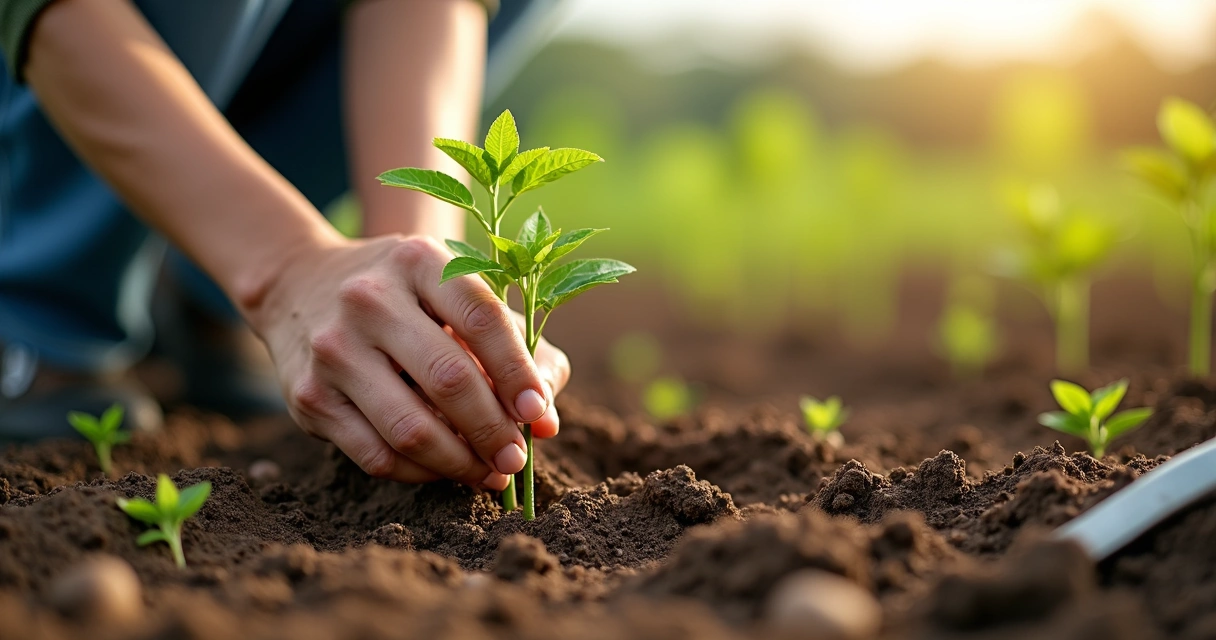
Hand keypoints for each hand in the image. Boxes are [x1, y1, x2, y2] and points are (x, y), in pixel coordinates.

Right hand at [250, 235, 558, 489]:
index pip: (482, 319)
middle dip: (493, 430)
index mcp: (418, 261)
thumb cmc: (407, 299)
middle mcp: (370, 299)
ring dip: (461, 463)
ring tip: (489, 474)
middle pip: (449, 379)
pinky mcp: (309, 397)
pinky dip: (421, 473)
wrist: (299, 286)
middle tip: (516, 458)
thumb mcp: (457, 296)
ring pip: (411, 428)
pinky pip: (376, 455)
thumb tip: (547, 423)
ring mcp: (333, 349)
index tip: (538, 413)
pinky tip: (445, 470)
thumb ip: (520, 348)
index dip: (518, 372)